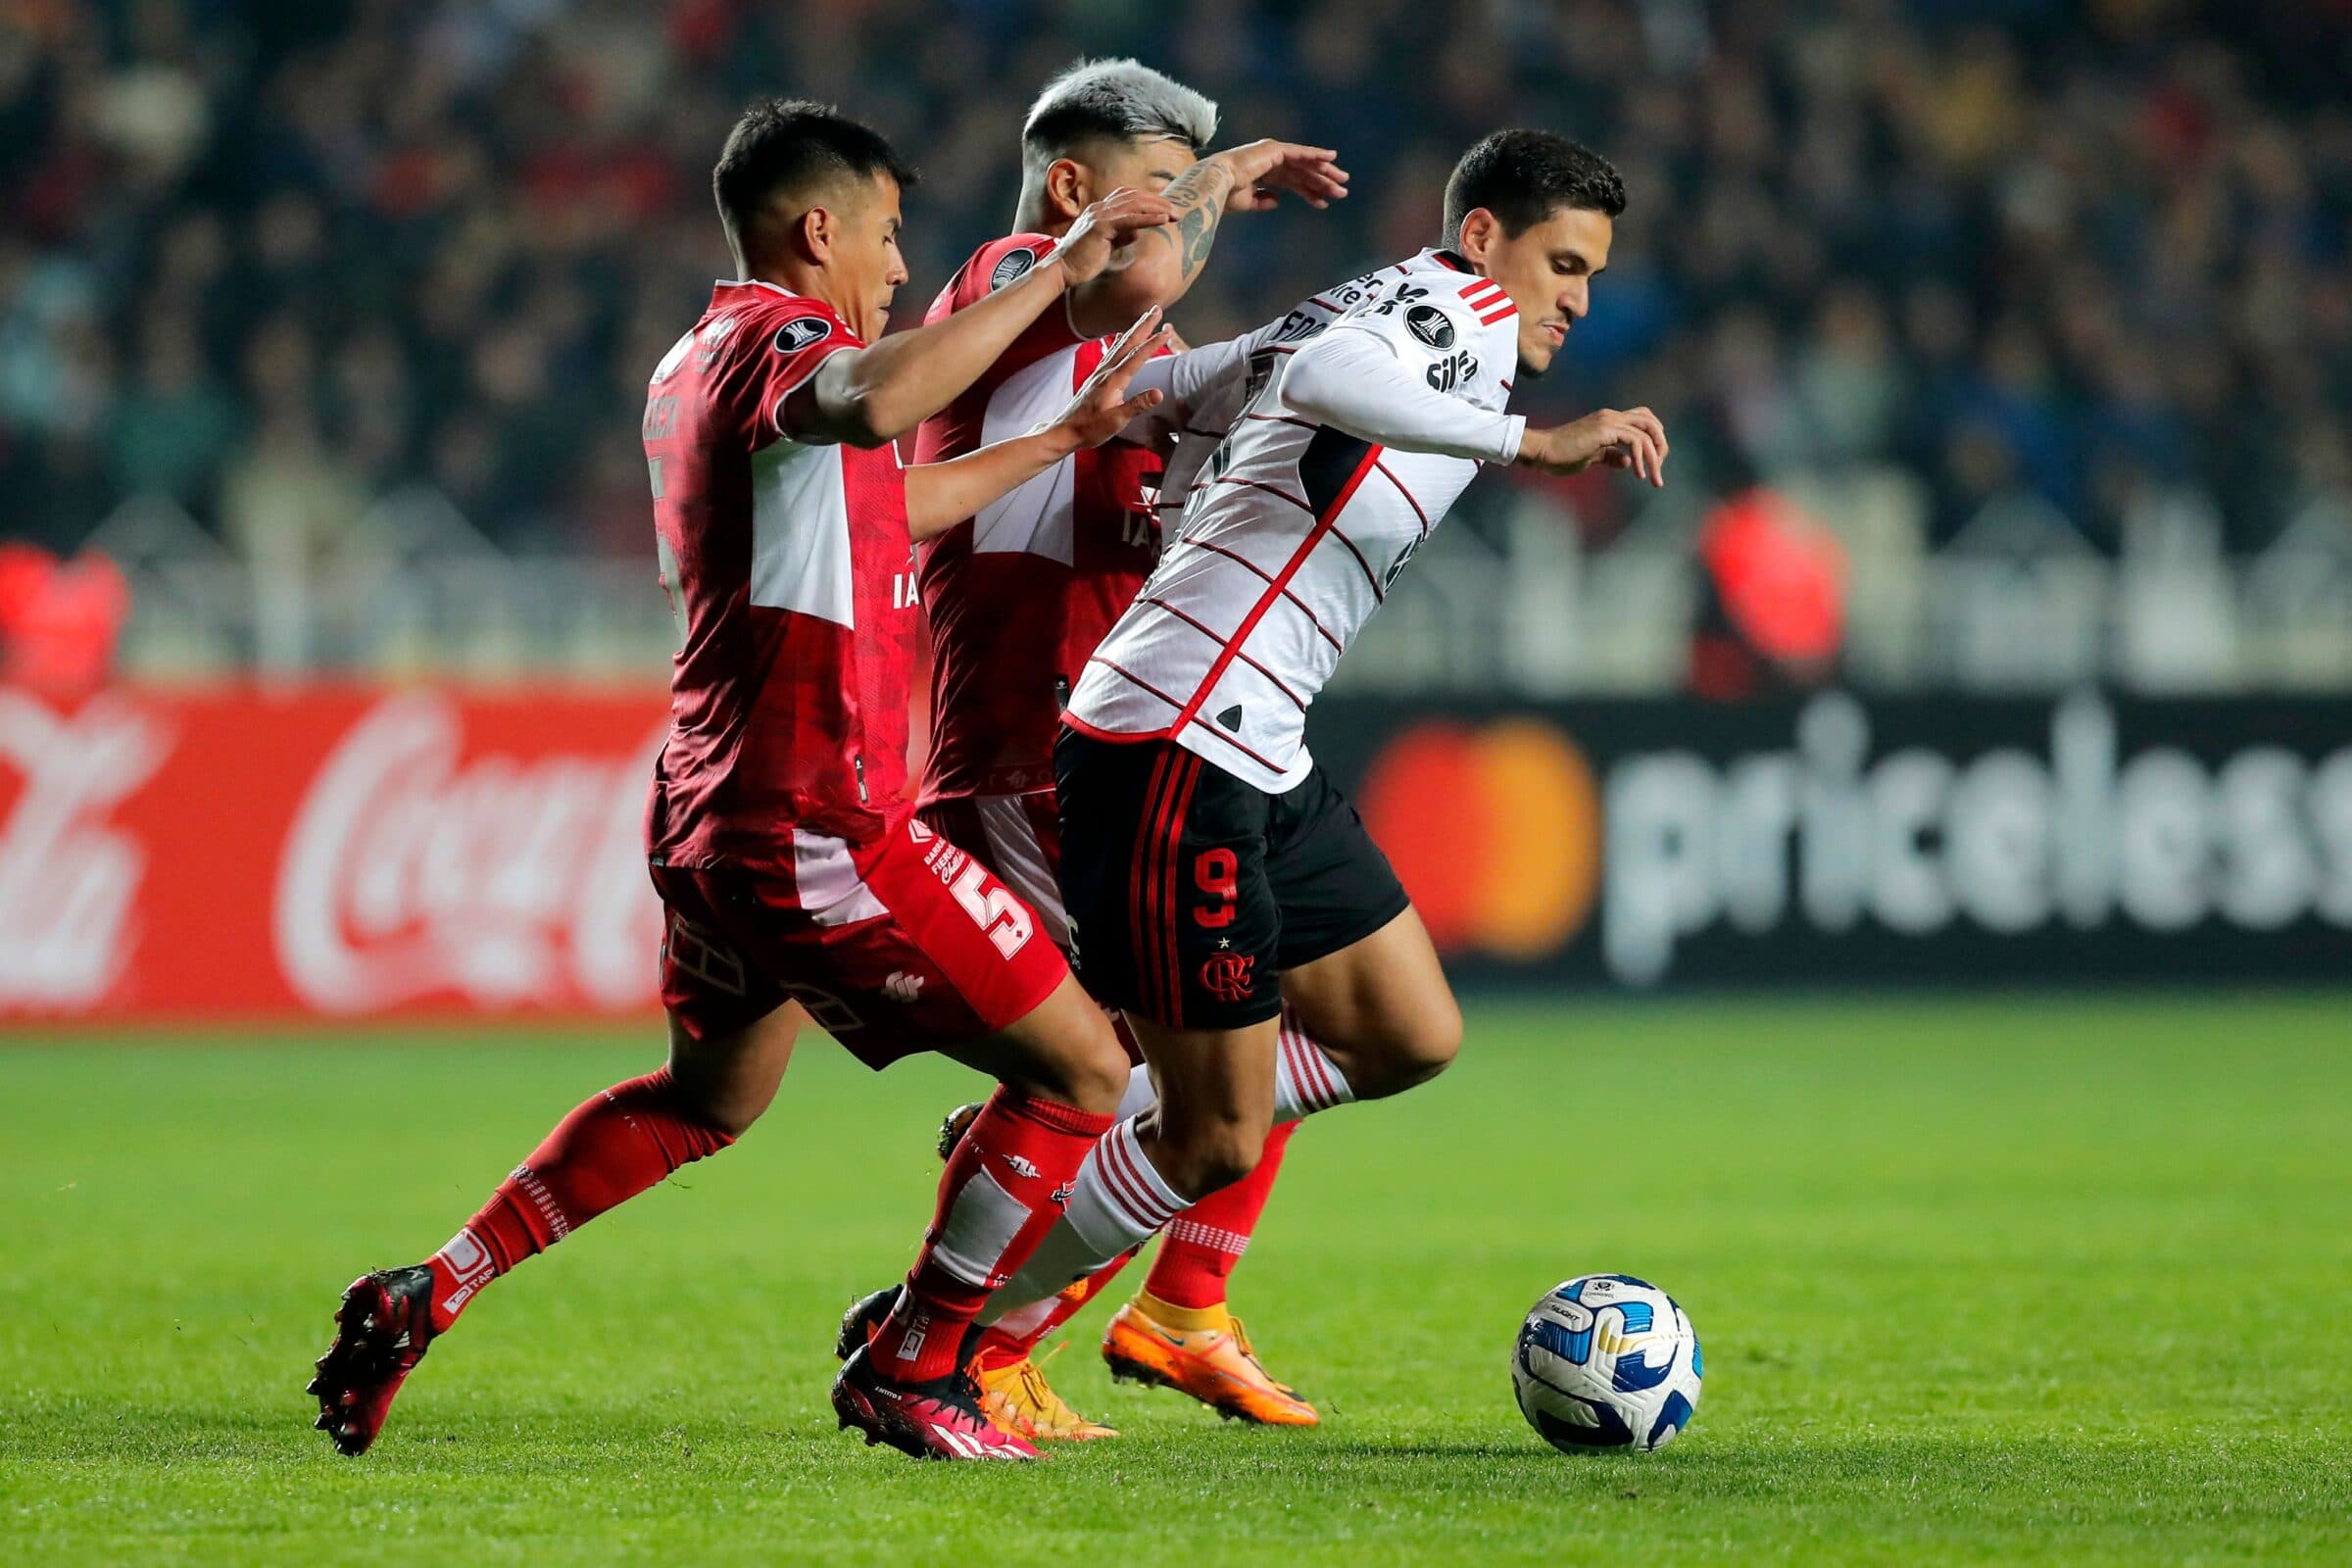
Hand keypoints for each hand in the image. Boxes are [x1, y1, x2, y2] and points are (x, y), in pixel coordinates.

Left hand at [1049, 309, 1171, 449]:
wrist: (1065, 431)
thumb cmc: (1090, 428)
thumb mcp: (1116, 421)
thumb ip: (1137, 405)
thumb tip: (1158, 393)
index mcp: (1113, 380)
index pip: (1137, 356)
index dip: (1153, 343)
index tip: (1167, 331)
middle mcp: (1106, 371)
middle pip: (1128, 342)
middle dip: (1144, 325)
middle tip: (1157, 309)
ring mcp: (1100, 372)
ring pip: (1119, 344)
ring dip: (1134, 329)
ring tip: (1144, 317)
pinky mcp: (1097, 377)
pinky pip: (1111, 352)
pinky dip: (1120, 340)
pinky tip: (1121, 337)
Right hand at [1056, 188, 1178, 283]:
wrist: (1063, 270)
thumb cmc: (1083, 261)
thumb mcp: (1107, 244)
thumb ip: (1121, 235)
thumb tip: (1137, 232)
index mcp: (1100, 210)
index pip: (1128, 196)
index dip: (1149, 200)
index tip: (1166, 208)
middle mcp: (1100, 208)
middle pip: (1135, 196)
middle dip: (1159, 202)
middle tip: (1177, 211)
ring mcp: (1100, 215)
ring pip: (1135, 204)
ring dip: (1158, 207)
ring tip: (1175, 214)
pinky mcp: (1101, 227)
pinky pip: (1130, 219)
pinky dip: (1149, 218)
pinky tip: (1163, 219)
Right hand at [1208, 140, 1349, 211]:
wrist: (1216, 184)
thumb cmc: (1225, 194)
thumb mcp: (1248, 201)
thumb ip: (1263, 200)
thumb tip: (1277, 201)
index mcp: (1264, 173)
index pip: (1292, 183)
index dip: (1308, 193)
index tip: (1323, 203)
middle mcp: (1271, 160)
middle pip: (1302, 172)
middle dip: (1322, 182)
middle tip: (1342, 191)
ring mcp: (1273, 153)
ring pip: (1305, 164)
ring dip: (1324, 172)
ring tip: (1342, 182)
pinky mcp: (1275, 150)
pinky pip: (1301, 153)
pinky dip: (1316, 155)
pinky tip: (1332, 159)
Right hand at [1517, 406, 1669, 485]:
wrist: (1542, 450)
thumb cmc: (1560, 455)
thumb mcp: (1591, 457)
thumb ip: (1610, 457)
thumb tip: (1627, 462)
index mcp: (1609, 421)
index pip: (1642, 419)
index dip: (1653, 439)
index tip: (1653, 463)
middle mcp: (1612, 416)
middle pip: (1650, 421)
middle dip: (1661, 445)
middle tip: (1659, 470)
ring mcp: (1609, 421)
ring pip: (1646, 431)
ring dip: (1655, 457)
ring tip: (1653, 479)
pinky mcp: (1605, 430)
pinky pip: (1635, 440)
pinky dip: (1641, 458)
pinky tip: (1637, 474)